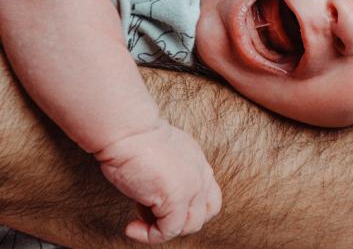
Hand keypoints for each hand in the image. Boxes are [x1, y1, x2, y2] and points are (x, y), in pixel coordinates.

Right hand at [95, 120, 221, 244]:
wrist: (129, 131)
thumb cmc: (135, 139)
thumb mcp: (162, 156)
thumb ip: (170, 175)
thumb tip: (156, 199)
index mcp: (199, 163)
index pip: (208, 196)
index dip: (188, 208)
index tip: (160, 205)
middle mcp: (201, 175)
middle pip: (206, 213)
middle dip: (181, 221)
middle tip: (153, 215)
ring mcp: (192, 187)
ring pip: (190, 226)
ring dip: (164, 229)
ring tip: (139, 219)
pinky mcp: (177, 199)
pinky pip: (168, 231)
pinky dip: (149, 236)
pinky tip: (131, 227)